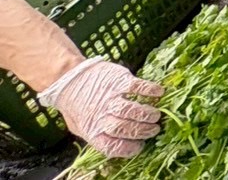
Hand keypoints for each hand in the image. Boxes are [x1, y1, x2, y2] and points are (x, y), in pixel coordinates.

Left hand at [39, 57, 162, 158]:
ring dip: (147, 114)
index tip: (140, 145)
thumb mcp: (80, 126)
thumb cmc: (76, 105)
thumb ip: (97, 135)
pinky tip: (159, 93)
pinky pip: (137, 87)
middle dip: (143, 131)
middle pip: (125, 128)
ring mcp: (111, 98)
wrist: (69, 79)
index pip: (113, 146)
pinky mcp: (118, 81)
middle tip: (154, 129)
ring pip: (131, 110)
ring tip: (156, 115)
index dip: (129, 148)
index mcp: (93, 131)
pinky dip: (150, 90)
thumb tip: (119, 143)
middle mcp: (102, 116)